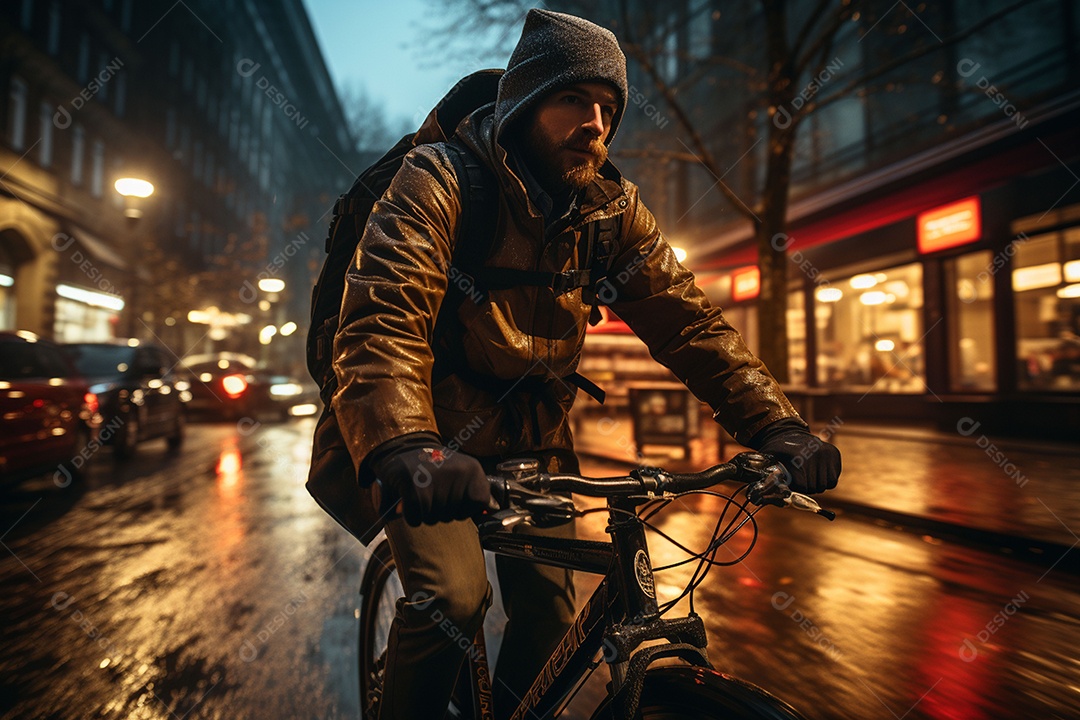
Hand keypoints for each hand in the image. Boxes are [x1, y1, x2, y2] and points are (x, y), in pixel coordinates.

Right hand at [369, 433, 490, 524]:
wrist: (405, 446)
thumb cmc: (436, 465)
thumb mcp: (463, 471)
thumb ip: (475, 492)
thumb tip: (493, 509)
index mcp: (472, 469)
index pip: (479, 503)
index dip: (465, 507)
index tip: (455, 499)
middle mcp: (456, 472)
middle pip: (452, 516)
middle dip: (441, 511)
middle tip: (433, 492)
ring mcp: (434, 480)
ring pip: (433, 519)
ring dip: (425, 513)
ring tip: (422, 494)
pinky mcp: (412, 488)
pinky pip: (415, 519)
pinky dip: (411, 516)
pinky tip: (410, 502)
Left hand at [751, 420, 840, 493]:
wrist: (789, 434)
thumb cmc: (777, 452)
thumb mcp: (768, 462)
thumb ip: (766, 478)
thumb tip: (760, 497)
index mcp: (798, 457)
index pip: (802, 485)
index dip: (796, 487)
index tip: (791, 481)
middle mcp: (815, 454)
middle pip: (814, 487)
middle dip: (806, 487)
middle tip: (799, 478)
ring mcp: (826, 453)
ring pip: (825, 485)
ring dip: (816, 485)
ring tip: (807, 474)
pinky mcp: (835, 454)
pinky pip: (833, 480)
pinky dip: (825, 481)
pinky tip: (816, 472)